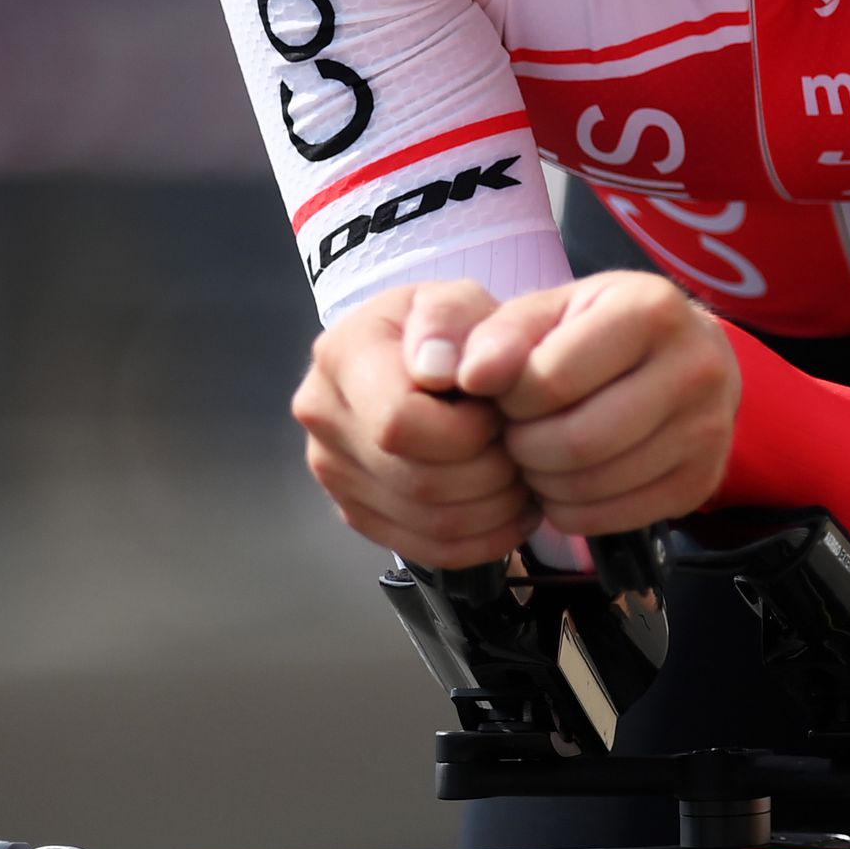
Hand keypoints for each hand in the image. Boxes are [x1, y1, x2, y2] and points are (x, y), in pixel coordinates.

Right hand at [294, 281, 541, 566]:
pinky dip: (481, 540)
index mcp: (341, 355)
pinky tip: (510, 511)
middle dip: (490, 473)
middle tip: (525, 450)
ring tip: (524, 478)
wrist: (424, 357)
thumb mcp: (458, 299)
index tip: (498, 412)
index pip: (399, 423)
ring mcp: (334, 470)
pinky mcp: (356, 510)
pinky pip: (424, 548)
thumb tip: (436, 369)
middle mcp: (323, 416)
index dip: (466, 431)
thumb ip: (453, 319)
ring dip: (494, 511)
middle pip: (417, 480)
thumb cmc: (447, 329)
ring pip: (426, 522)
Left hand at [449, 272, 740, 536]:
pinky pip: (614, 518)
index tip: (506, 394)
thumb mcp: (553, 309)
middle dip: (525, 447)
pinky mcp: (703, 482)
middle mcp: (694, 366)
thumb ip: (501, 334)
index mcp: (650, 309)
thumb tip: (465, 375)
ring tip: (538, 455)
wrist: (690, 357)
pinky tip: (566, 481)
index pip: (552, 379)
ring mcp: (707, 429)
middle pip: (577, 441)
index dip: (510, 398)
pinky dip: (572, 510)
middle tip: (516, 434)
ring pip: (593, 485)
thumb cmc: (604, 330)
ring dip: (544, 482)